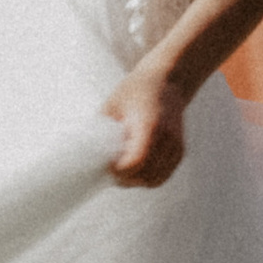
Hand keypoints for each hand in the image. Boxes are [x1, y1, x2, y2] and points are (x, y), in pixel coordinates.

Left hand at [101, 67, 186, 186]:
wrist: (167, 82)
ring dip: (136, 180)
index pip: (136, 161)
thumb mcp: (112, 105)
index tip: (105, 166)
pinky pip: (163, 175)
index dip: (119, 171)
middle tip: (108, 170)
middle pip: (145, 175)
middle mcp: (167, 138)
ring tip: (120, 170)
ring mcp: (176, 146)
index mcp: (149, 125)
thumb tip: (83, 150)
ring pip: (155, 180)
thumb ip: (101, 128)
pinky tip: (135, 169)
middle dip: (125, 178)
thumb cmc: (136, 90)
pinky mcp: (180, 152)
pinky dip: (148, 178)